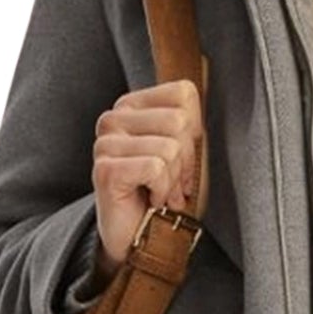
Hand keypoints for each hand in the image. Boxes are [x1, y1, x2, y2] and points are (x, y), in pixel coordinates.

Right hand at [91, 76, 204, 277]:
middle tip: (171, 185)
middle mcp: (114, 118)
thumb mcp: (186, 153)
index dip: (194, 135)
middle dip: (185, 162)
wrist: (138, 243)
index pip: (184, 94)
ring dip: (173, 181)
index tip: (181, 162)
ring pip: (169, 147)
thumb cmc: (164, 198)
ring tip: (160, 194)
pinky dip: (161, 191)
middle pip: (179, 121)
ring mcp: (105, 142)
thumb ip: (191, 119)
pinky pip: (156, 167)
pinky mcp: (105, 168)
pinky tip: (149, 200)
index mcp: (133, 105)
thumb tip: (207, 70)